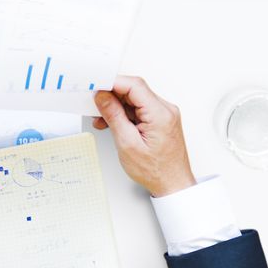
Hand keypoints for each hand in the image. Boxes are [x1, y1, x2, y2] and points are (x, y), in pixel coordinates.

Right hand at [92, 77, 193, 195]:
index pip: (134, 85)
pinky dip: (125, 114)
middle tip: (95, 105)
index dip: (112, 83)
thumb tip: (102, 96)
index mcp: (160, 114)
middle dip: (112, 96)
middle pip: (134, 90)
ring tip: (103, 120)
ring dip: (117, 107)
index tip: (96, 87)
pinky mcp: (160, 120)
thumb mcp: (127, 143)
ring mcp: (164, 114)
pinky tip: (114, 123)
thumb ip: (114, 116)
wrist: (172, 184)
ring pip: (135, 100)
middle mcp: (165, 110)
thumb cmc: (156, 171)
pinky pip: (140, 109)